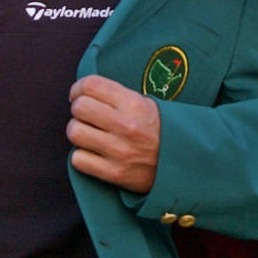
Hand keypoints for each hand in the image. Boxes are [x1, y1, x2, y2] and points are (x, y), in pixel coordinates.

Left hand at [67, 74, 160, 192]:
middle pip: (79, 107)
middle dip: (79, 110)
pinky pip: (78, 159)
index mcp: (133, 103)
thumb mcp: (146, 104)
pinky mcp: (114, 173)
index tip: (79, 94)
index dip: (78, 88)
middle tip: (86, 116)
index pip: (91, 85)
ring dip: (78, 132)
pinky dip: (81, 157)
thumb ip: (116, 96)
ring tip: (89, 134)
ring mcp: (119, 150)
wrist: (182, 164)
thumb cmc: (159, 130)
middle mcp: (125, 125)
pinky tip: (93, 154)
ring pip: (75, 132)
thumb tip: (84, 92)